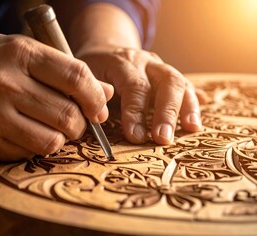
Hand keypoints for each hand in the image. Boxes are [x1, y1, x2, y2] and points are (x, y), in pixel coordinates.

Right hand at [0, 34, 112, 160]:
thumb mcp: (25, 53)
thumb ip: (66, 72)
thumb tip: (106, 93)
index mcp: (20, 53)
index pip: (76, 77)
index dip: (96, 97)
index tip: (100, 109)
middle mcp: (5, 83)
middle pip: (68, 115)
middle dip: (82, 124)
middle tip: (77, 121)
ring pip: (52, 141)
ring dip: (63, 138)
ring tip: (55, 128)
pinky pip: (30, 153)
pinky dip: (39, 147)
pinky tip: (31, 133)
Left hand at [77, 47, 206, 144]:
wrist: (106, 50)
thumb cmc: (94, 69)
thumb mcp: (86, 76)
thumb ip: (94, 93)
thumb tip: (101, 114)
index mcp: (124, 62)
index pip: (135, 86)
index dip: (136, 112)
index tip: (136, 137)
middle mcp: (147, 62)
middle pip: (167, 81)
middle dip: (167, 112)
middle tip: (164, 138)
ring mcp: (160, 68)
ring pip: (181, 82)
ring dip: (188, 108)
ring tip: (192, 129)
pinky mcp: (168, 76)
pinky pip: (186, 86)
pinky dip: (193, 103)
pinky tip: (196, 120)